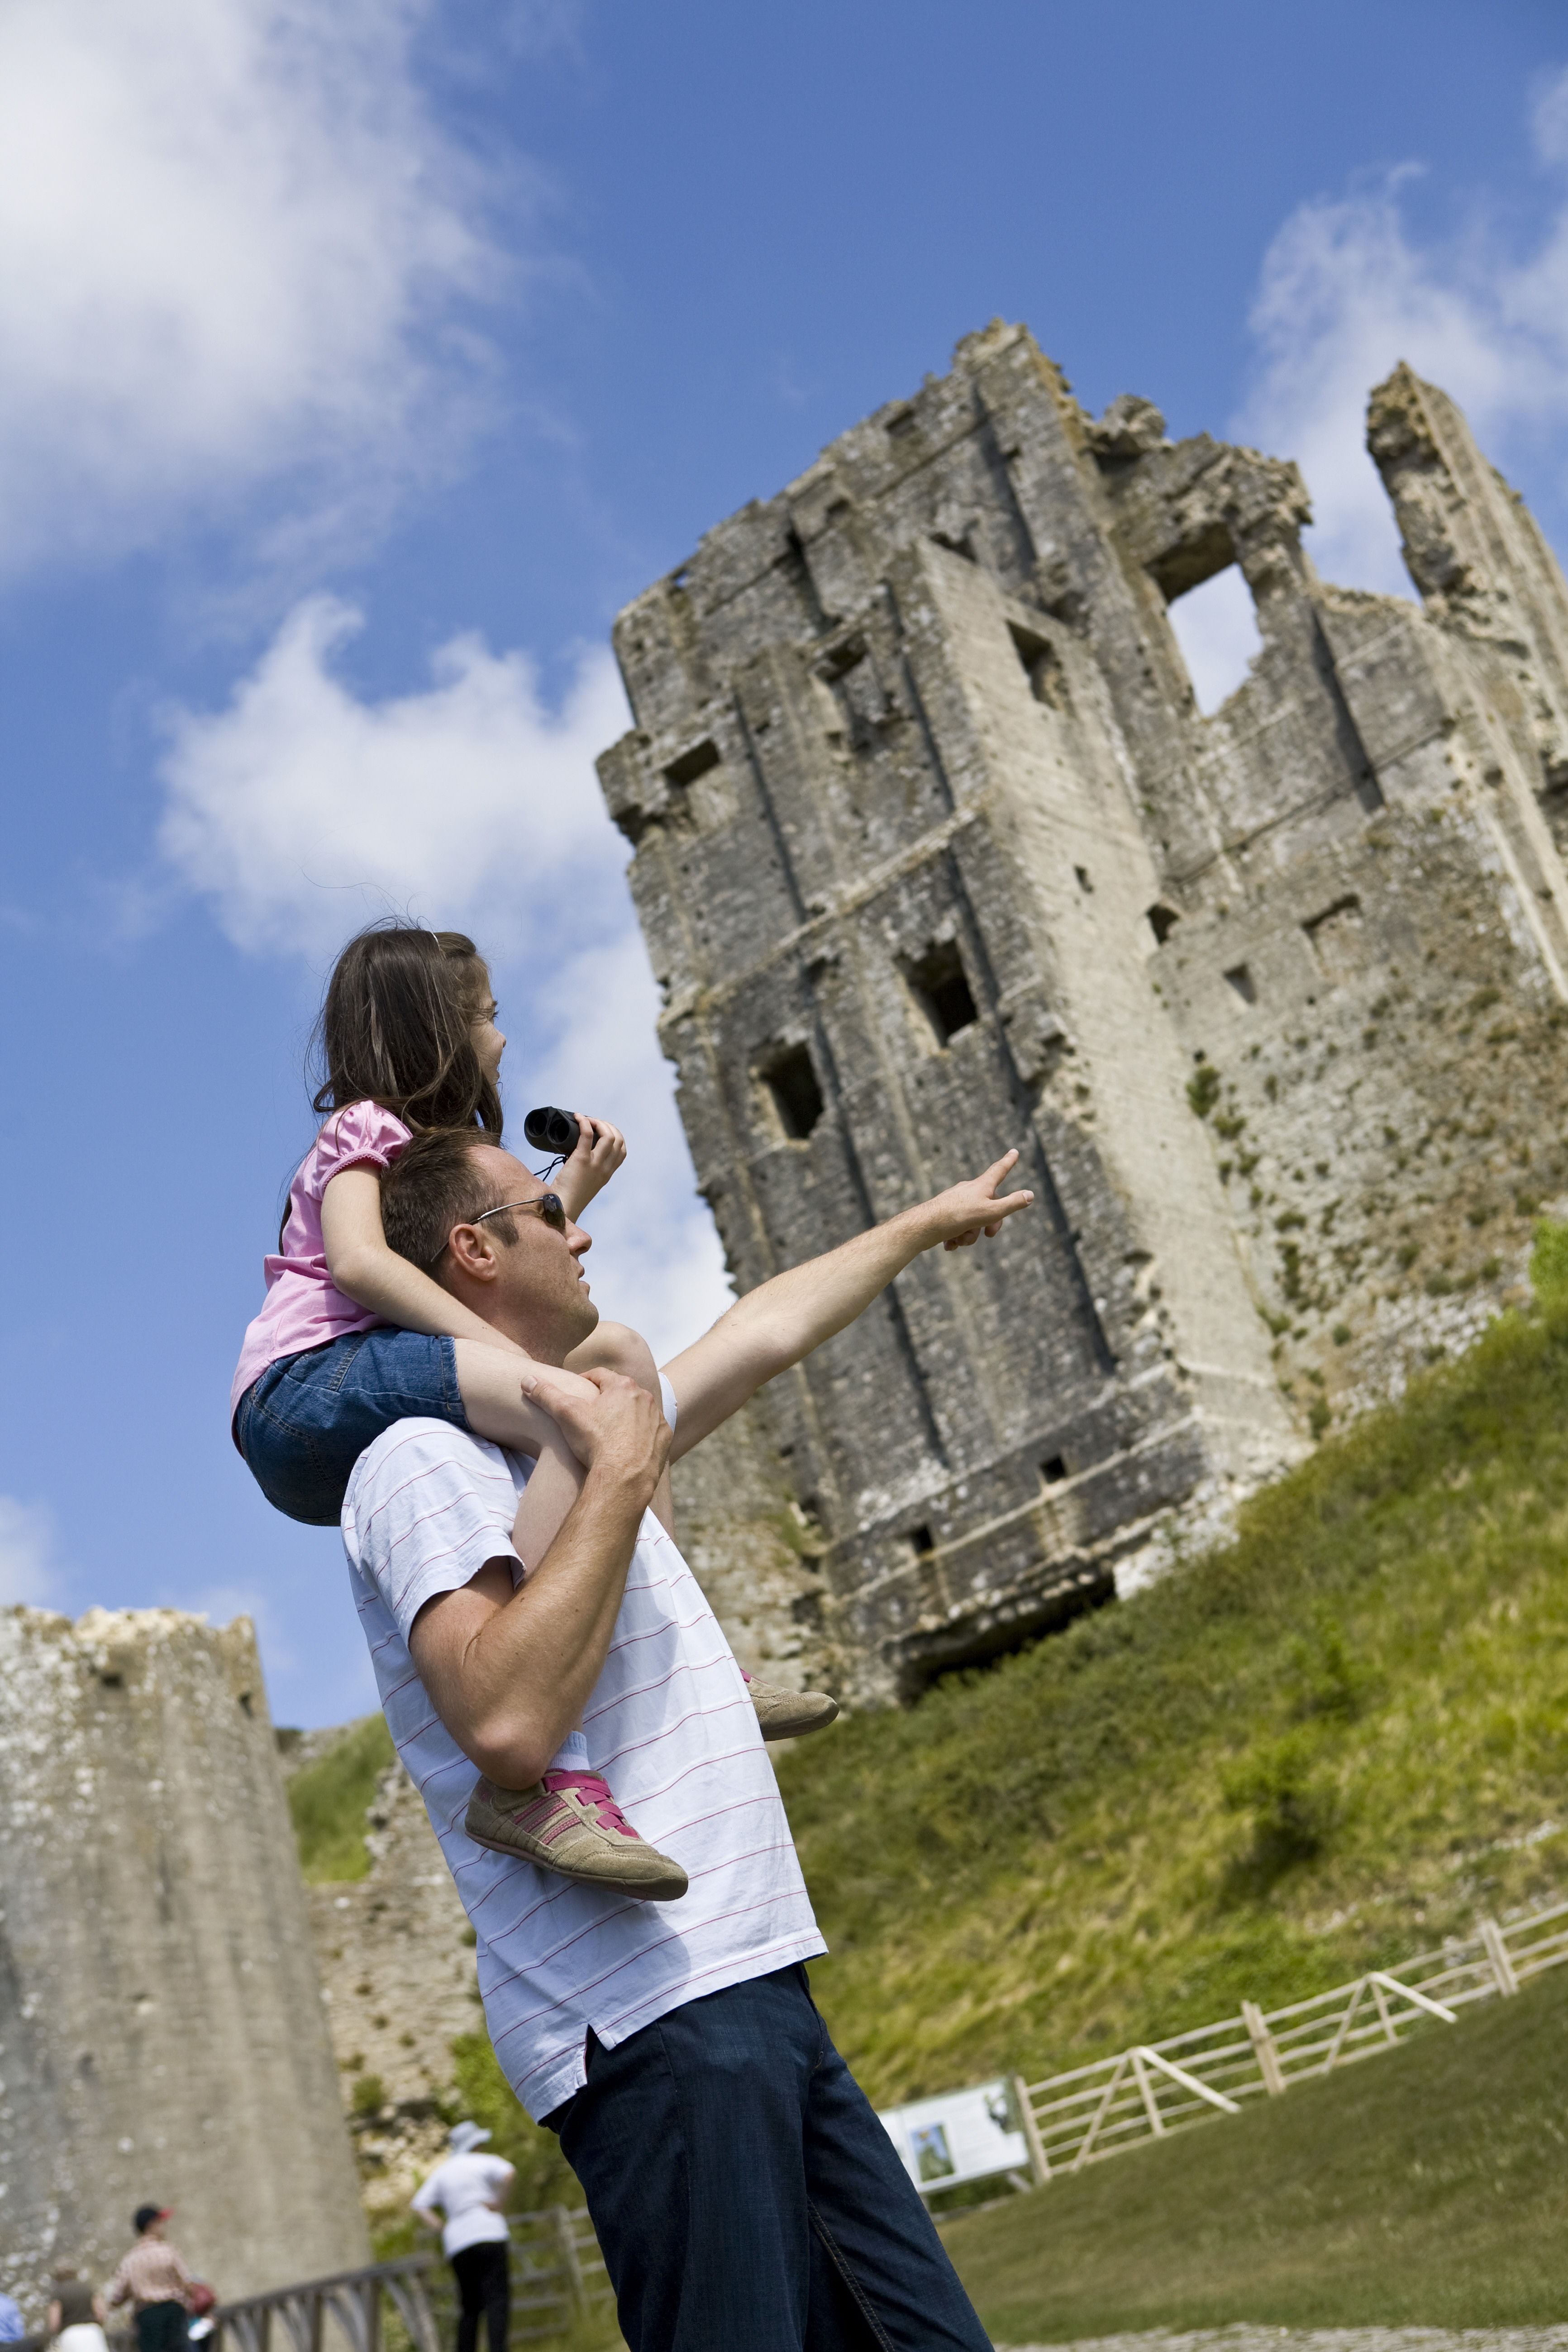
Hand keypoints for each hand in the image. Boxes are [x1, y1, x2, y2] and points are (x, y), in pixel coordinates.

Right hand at [522, 1364, 669, 1497]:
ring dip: (626, 1415)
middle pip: (621, 1391)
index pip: (599, 1375)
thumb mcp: (565, 1414)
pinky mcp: (664, 1439)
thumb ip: (546, 1394)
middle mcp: (644, 1397)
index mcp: (622, 1386)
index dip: (584, 1381)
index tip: (576, 1392)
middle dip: (606, 1399)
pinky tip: (627, 1445)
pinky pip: (651, 1431)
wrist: (622, 1478)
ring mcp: (657, 1418)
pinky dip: (641, 1434)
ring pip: (638, 1410)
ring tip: (609, 1430)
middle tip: (591, 1412)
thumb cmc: (594, 1442)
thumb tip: (527, 1380)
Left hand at [553, 1114, 626, 1217]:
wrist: (561, 1208)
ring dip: (597, 1122)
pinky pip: (587, 1134)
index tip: (603, 1130)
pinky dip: (584, 1122)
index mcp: (607, 1174)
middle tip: (593, 1122)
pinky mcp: (581, 1160)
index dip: (615, 1135)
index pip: (622, 1150)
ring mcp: (595, 1164)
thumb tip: (575, 1156)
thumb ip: (586, 1171)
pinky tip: (577, 1117)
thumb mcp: (584, 1184)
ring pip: (608, 1134)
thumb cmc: (567, 1197)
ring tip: (586, 1119)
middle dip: (608, 1126)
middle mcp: (605, 1168)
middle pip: (618, 1139)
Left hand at [919, 1150, 1035, 1251]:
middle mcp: (968, 1190)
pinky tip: (950, 1245)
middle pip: (988, 1206)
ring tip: (960, 1240)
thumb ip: (1012, 1204)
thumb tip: (1030, 1194)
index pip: (999, 1170)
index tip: (1014, 1151)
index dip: (1008, 1162)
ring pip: (972, 1220)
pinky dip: (956, 1238)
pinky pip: (957, 1227)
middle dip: (990, 1224)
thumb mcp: (991, 1212)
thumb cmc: (959, 1217)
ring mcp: (955, 1201)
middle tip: (989, 1235)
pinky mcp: (944, 1213)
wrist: (925, 1226)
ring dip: (970, 1235)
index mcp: (981, 1186)